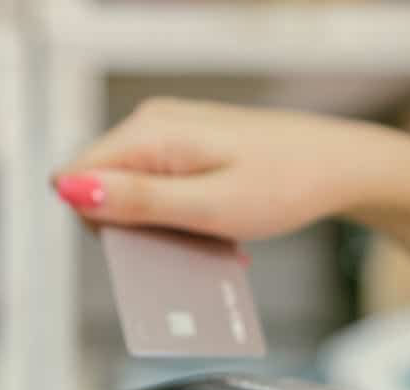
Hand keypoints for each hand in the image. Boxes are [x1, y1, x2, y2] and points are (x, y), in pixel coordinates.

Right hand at [52, 98, 409, 240]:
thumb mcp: (207, 207)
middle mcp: (153, 124)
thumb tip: (70, 189)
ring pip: (130, 191)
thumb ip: (136, 201)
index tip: (145, 242)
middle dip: (130, 228)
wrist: (339, 167)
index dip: (97, 222)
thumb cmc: (285, 184)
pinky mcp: (188, 146)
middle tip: (182, 244)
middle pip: (100, 186)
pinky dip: (176, 215)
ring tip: (203, 239)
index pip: (74, 178)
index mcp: (150, 133)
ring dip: (157, 226)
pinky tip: (210, 230)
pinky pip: (158, 187)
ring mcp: (171, 133)